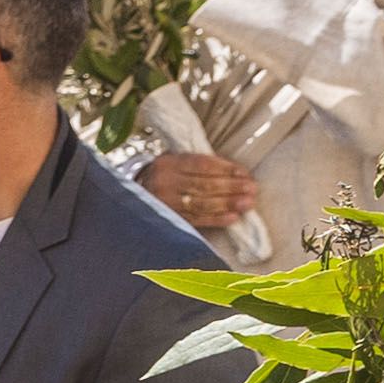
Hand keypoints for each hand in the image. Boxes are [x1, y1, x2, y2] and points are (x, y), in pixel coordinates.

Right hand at [136, 147, 260, 236]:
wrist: (132, 197)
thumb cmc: (165, 176)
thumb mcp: (175, 162)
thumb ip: (198, 165)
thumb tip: (235, 174)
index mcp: (167, 163)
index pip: (201, 164)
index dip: (225, 169)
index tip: (244, 173)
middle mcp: (164, 182)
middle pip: (204, 185)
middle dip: (231, 187)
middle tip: (251, 189)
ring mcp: (165, 202)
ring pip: (202, 203)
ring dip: (228, 203)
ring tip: (247, 203)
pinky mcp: (169, 219)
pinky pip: (196, 219)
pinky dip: (216, 219)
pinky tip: (232, 217)